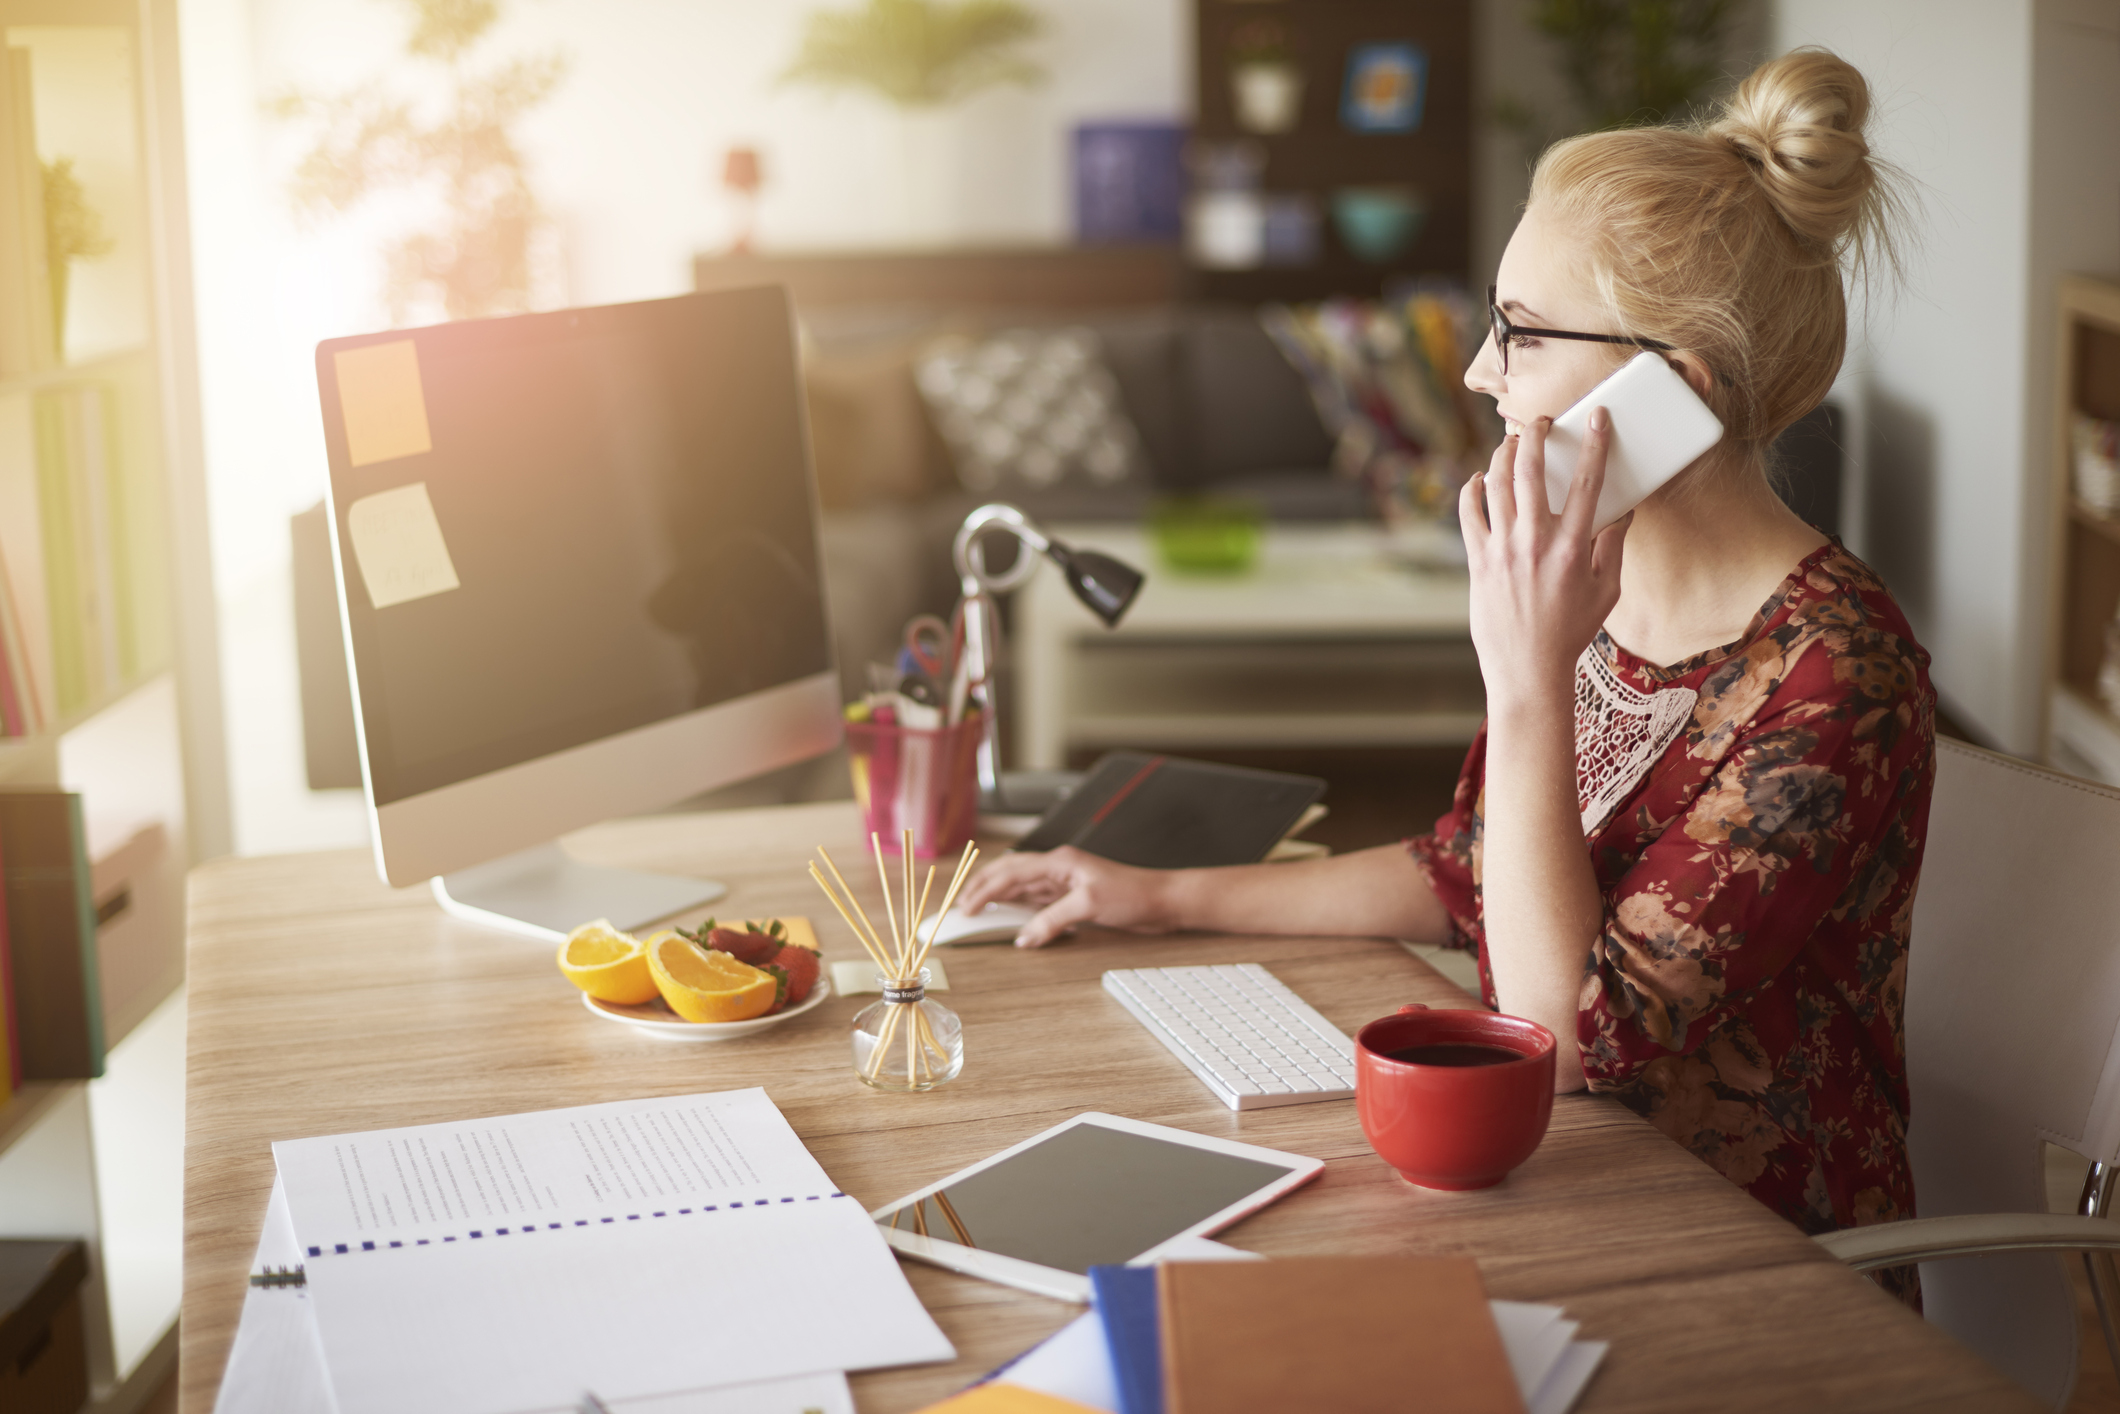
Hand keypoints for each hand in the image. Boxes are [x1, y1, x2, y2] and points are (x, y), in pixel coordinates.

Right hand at [953, 846, 1177, 948]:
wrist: (1161, 900)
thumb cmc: (1132, 894)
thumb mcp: (1088, 906)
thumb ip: (1052, 920)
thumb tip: (1023, 937)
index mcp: (1058, 861)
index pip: (1010, 873)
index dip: (984, 891)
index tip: (965, 908)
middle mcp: (1057, 867)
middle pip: (1009, 873)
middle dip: (982, 886)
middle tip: (961, 905)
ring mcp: (1064, 881)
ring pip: (1021, 886)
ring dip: (998, 896)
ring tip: (977, 909)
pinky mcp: (1072, 896)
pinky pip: (1036, 900)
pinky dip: (1018, 908)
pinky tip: (1009, 916)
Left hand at [1459, 409, 1630, 714]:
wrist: (1527, 668)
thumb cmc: (1570, 631)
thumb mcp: (1607, 592)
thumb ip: (1613, 548)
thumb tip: (1622, 513)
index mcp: (1573, 547)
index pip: (1588, 482)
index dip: (1595, 444)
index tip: (1598, 418)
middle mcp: (1535, 542)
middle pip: (1532, 470)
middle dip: (1536, 435)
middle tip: (1540, 422)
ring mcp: (1502, 550)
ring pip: (1496, 484)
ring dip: (1502, 455)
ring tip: (1511, 443)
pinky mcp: (1477, 561)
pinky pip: (1469, 513)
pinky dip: (1472, 491)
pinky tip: (1479, 481)